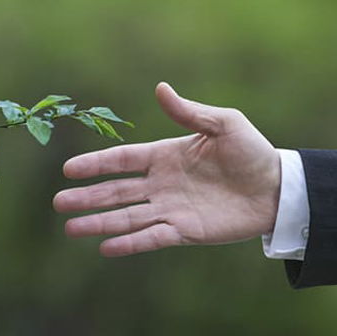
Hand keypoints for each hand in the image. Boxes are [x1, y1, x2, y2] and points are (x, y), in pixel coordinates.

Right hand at [53, 82, 281, 256]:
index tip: (68, 169)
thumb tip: (160, 88)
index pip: (121, 160)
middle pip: (115, 191)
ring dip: (99, 223)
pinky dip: (129, 243)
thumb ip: (189, 112)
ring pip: (126, 217)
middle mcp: (160, 184)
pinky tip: (105, 248)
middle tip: (58, 202)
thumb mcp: (223, 123)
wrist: (278, 188)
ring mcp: (170, 208)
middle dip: (86, 197)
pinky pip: (152, 237)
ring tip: (71, 229)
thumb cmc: (251, 151)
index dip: (95, 164)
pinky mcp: (185, 231)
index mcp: (164, 156)